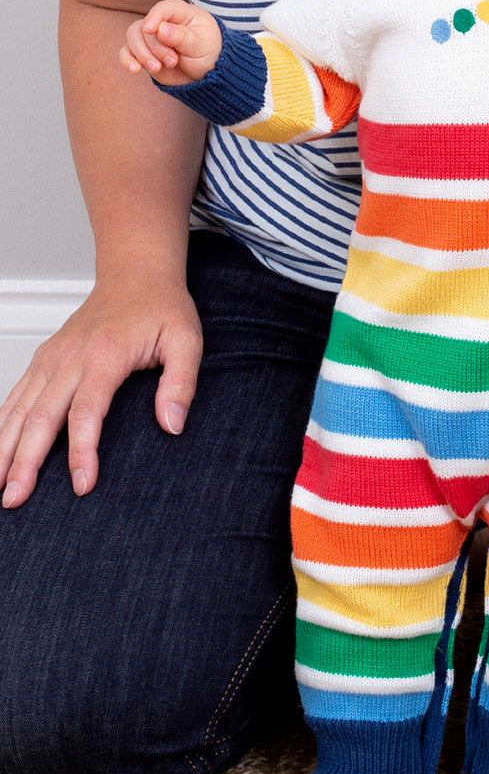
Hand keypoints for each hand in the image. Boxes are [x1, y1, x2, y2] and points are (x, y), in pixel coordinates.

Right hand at [0, 275, 201, 507]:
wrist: (136, 274)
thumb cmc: (161, 307)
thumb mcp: (187, 341)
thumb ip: (181, 383)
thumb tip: (172, 424)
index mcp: (104, 355)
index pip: (86, 412)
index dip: (82, 452)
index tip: (83, 484)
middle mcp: (69, 357)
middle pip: (41, 417)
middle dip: (26, 462)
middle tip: (17, 499)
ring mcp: (51, 358)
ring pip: (19, 409)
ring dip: (5, 450)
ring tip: (1, 488)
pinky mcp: (44, 360)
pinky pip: (16, 396)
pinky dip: (2, 425)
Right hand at [120, 0, 221, 84]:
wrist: (206, 74)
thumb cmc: (208, 53)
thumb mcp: (200, 44)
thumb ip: (181, 36)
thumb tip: (160, 29)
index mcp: (180, 13)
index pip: (163, 9)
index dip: (154, 17)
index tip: (150, 30)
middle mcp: (162, 22)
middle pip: (144, 27)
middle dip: (155, 47)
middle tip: (172, 61)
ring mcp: (151, 38)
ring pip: (133, 38)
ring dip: (142, 55)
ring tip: (157, 68)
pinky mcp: (144, 53)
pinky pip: (127, 53)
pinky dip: (127, 60)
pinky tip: (134, 70)